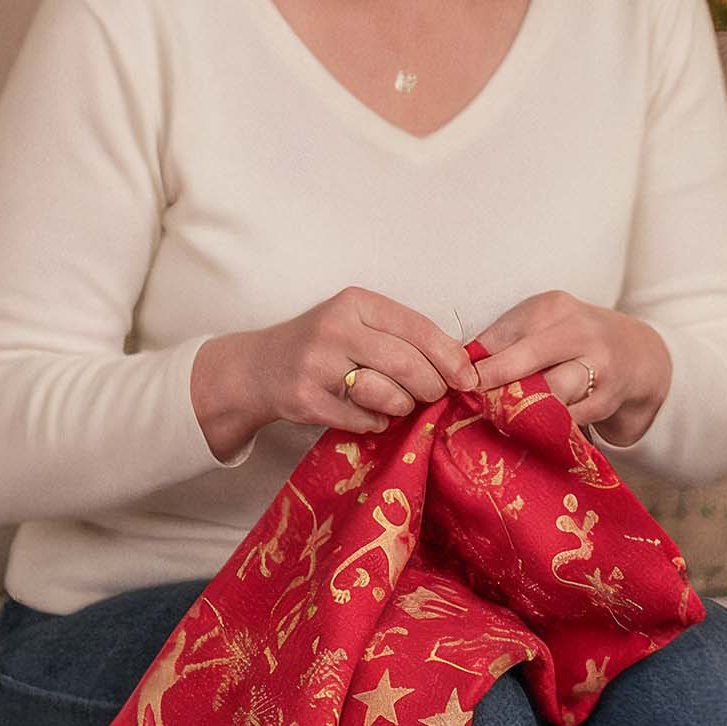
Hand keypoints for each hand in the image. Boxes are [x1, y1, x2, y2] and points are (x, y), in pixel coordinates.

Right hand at [197, 287, 478, 452]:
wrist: (258, 368)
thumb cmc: (325, 346)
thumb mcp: (360, 324)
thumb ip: (405, 337)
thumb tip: (464, 367)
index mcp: (356, 303)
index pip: (419, 329)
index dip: (451, 357)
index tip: (468, 377)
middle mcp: (335, 328)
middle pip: (409, 365)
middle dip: (432, 387)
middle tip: (432, 395)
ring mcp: (317, 364)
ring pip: (390, 395)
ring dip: (403, 406)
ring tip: (395, 401)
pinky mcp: (306, 399)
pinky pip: (365, 420)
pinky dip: (376, 422)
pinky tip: (366, 412)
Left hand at [470, 291, 671, 444]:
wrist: (642, 356)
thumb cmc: (579, 343)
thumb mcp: (548, 327)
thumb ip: (509, 341)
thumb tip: (459, 367)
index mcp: (554, 307)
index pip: (506, 331)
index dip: (476, 358)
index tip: (455, 377)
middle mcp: (578, 330)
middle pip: (525, 356)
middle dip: (492, 379)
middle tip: (467, 396)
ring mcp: (598, 365)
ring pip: (550, 390)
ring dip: (520, 407)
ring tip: (496, 418)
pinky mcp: (608, 397)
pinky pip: (569, 417)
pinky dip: (546, 426)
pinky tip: (530, 430)